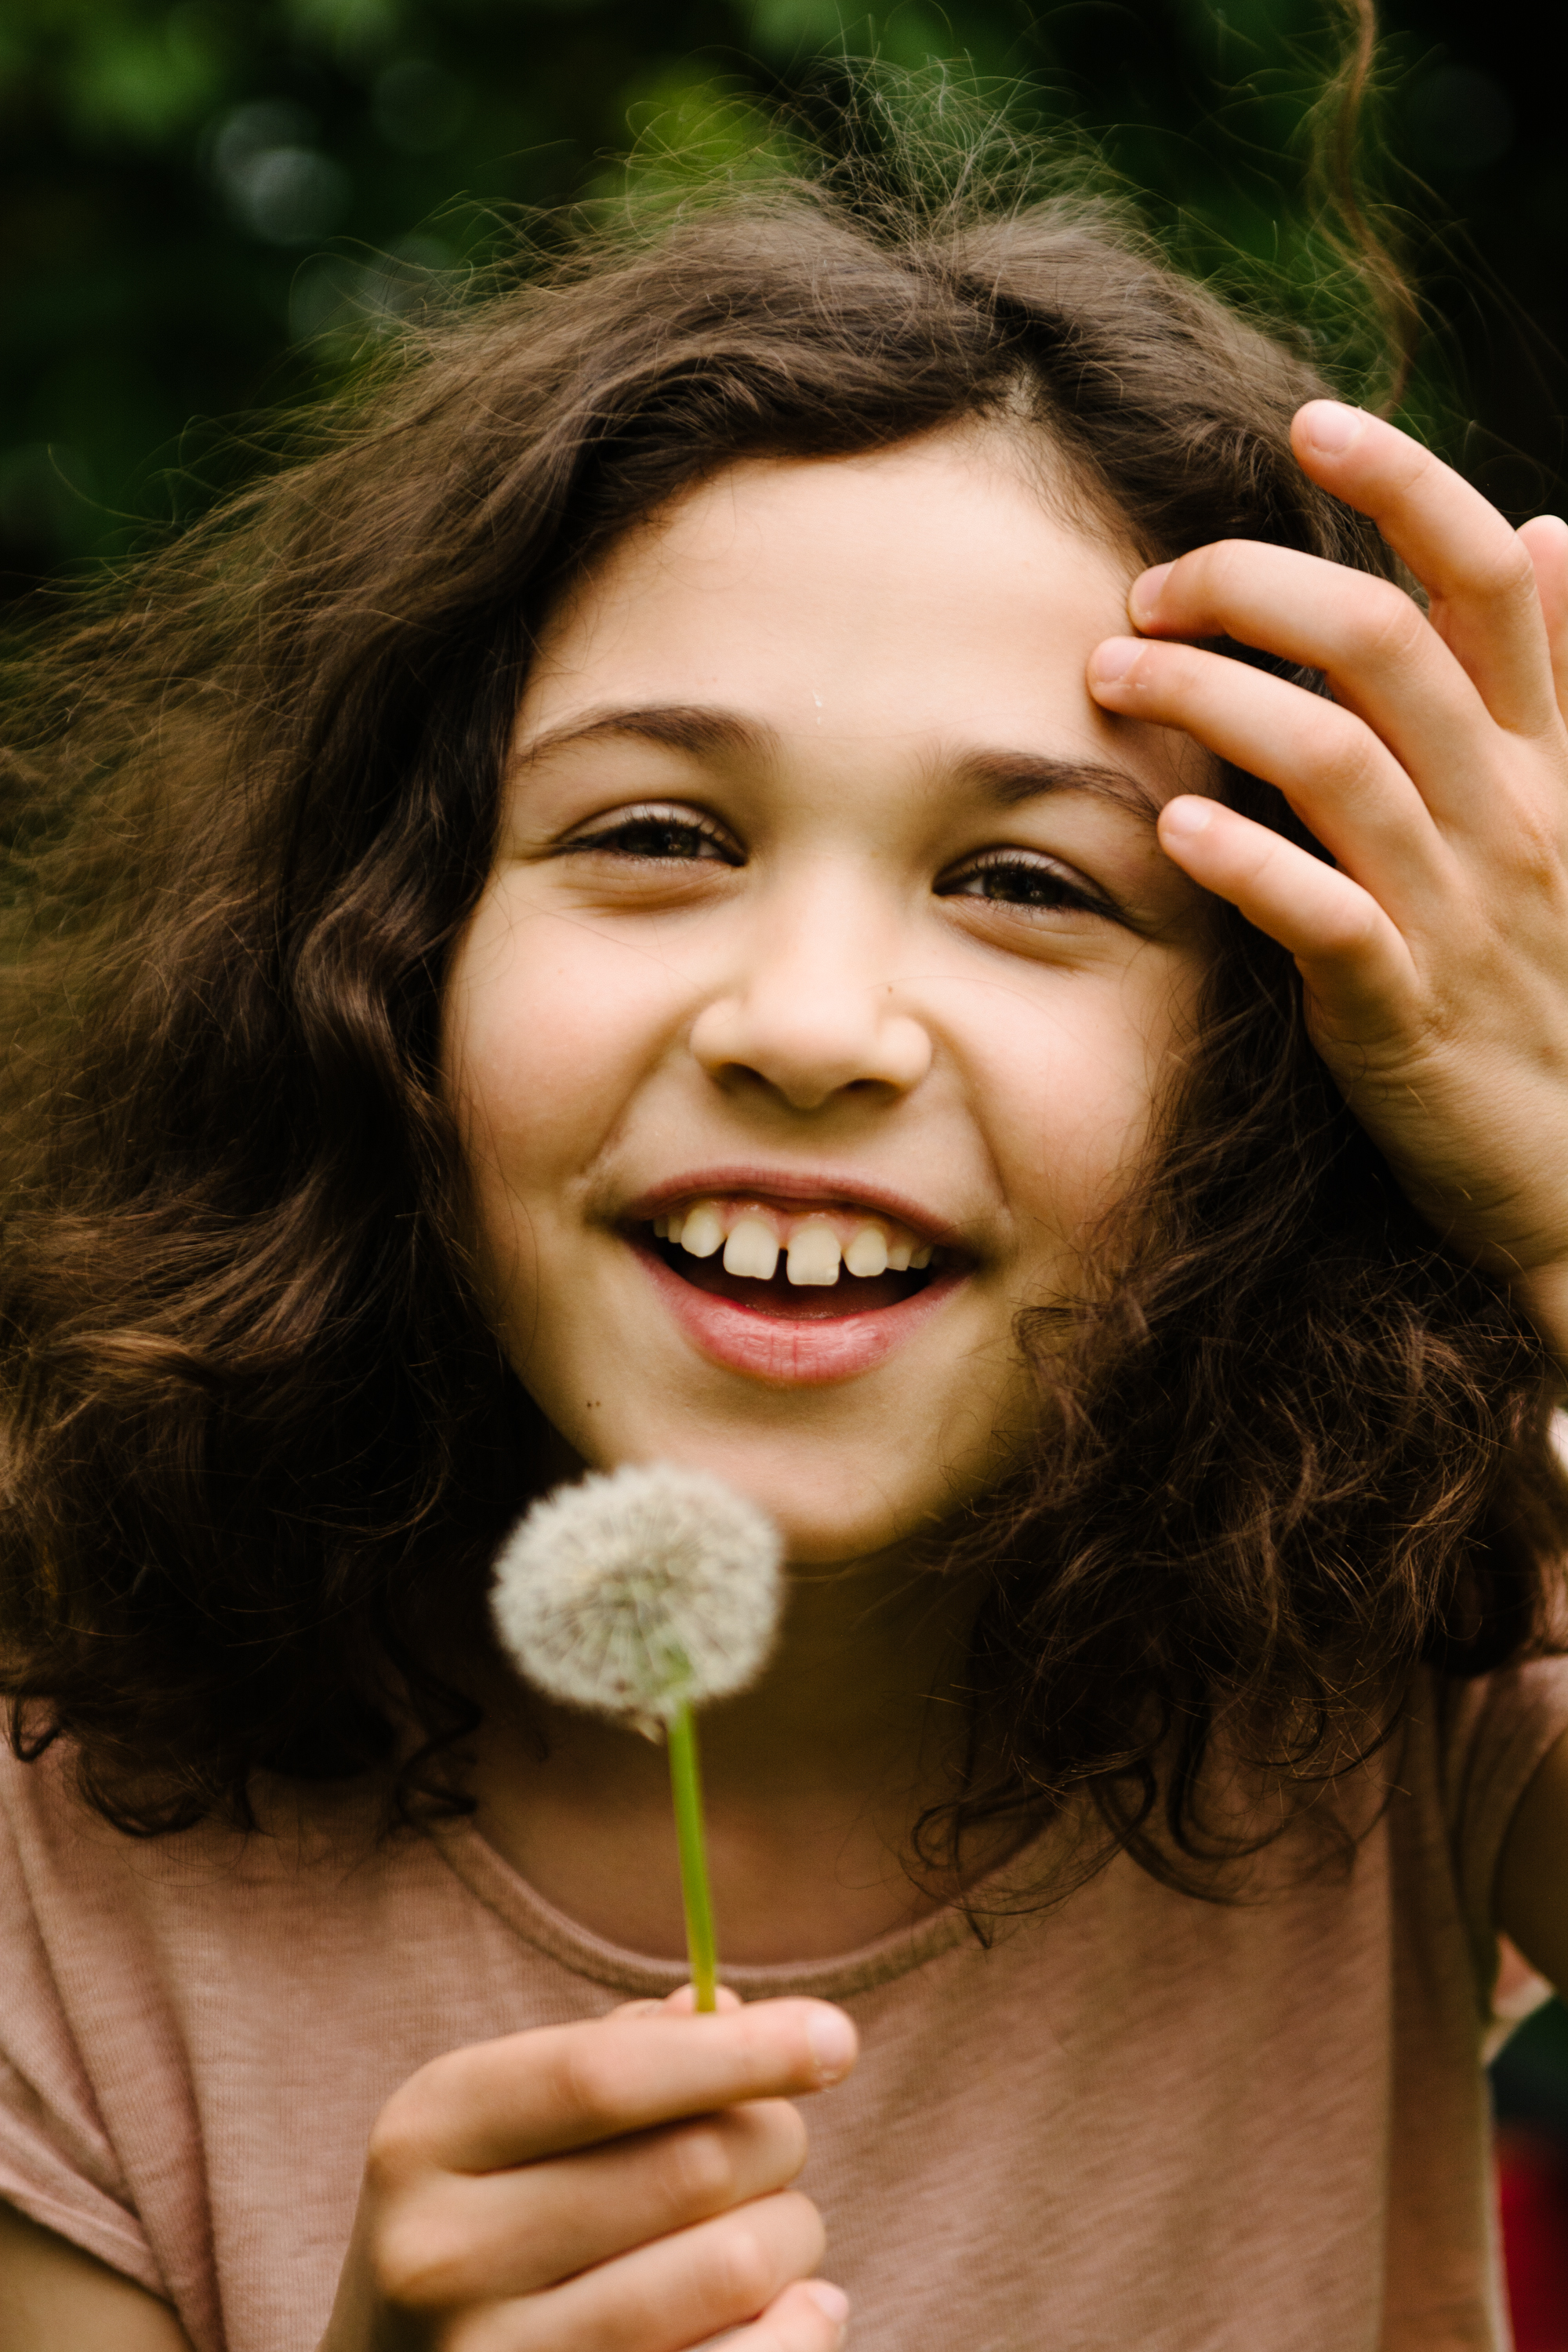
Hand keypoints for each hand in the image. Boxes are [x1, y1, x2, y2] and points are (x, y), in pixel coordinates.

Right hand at [318, 1987, 855, 2351]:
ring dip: (791, 2237)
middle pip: (691, 2165)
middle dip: (775, 2139)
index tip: (838, 2038)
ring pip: (734, 2268)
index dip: (736, 2051)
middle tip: (774, 2145)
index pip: (604, 2076)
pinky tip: (798, 2307)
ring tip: (769, 2234)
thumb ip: (619, 2049)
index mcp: (429, 2135)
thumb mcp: (508, 2116)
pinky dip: (802, 2328)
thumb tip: (731, 2010)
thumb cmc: (491, 2218)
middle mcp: (441, 2257)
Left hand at [1087, 400, 1567, 1348]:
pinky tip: (1170, 827)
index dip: (1406, 480)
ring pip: (1335, 758)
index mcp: (1546, 756)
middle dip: (1252, 588)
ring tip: (1112, 679)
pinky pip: (1319, 912)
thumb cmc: (1541, 977)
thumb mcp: (1566, 814)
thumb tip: (1551, 528)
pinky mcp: (1397, 1009)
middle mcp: (1508, 813)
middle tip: (1148, 594)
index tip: (1309, 419)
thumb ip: (1543, 678)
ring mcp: (1456, 910)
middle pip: (1387, 643)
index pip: (1488, 578)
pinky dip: (1241, 860)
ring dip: (1208, 700)